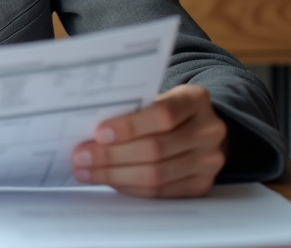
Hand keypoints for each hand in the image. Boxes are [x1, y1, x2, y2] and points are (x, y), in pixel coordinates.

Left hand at [71, 84, 226, 197]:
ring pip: (156, 175)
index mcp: (195, 100)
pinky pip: (161, 192)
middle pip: (156, 149)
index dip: (129, 126)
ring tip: (87, 172)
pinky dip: (130, 188)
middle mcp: (209, 131)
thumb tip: (87, 127)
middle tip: (81, 157)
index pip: (163, 114)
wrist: (200, 128)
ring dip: (115, 175)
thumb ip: (131, 109)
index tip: (98, 133)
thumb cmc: (167, 110)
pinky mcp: (202, 185)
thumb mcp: (156, 98)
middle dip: (112, 156)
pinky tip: (109, 181)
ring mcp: (209, 161)